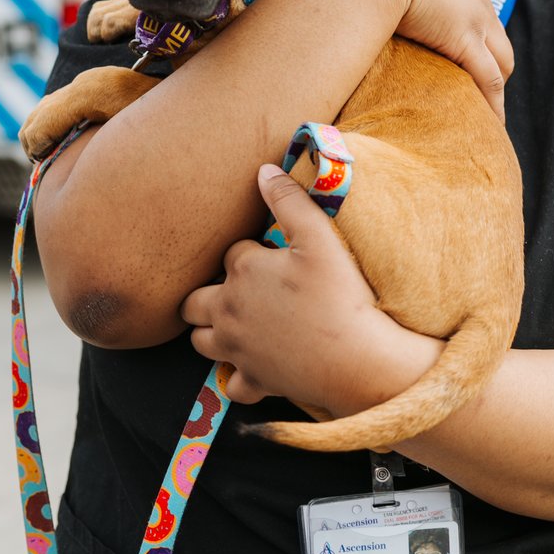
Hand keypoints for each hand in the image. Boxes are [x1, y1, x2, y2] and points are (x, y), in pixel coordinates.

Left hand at [181, 163, 401, 410]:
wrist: (358, 357)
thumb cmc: (340, 294)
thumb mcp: (319, 235)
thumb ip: (288, 199)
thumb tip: (263, 170)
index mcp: (243, 270)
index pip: (232, 252)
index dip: (253, 252)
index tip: (277, 258)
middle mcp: (228, 310)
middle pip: (195, 299)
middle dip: (209, 291)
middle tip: (241, 289)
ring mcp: (237, 349)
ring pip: (200, 340)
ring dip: (211, 330)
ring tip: (238, 322)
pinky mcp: (254, 380)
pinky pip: (232, 383)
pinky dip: (238, 375)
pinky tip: (255, 364)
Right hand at [373, 0, 513, 120]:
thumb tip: (366, 1)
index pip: (478, 20)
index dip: (475, 48)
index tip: (464, 70)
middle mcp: (474, 1)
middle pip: (500, 45)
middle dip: (493, 72)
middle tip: (477, 100)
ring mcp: (474, 21)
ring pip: (502, 64)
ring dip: (494, 91)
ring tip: (482, 117)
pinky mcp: (466, 40)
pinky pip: (490, 80)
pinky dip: (492, 103)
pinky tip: (487, 122)